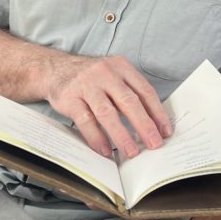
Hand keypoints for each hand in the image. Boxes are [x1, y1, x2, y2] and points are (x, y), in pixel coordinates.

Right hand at [46, 55, 172, 158]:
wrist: (55, 69)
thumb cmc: (92, 78)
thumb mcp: (114, 76)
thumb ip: (130, 94)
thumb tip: (152, 124)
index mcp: (121, 67)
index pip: (145, 91)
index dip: (157, 112)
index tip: (165, 131)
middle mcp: (105, 73)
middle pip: (129, 101)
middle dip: (144, 125)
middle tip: (155, 144)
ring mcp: (87, 85)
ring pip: (107, 112)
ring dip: (122, 135)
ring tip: (132, 152)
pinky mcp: (70, 98)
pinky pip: (85, 120)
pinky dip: (96, 137)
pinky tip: (105, 150)